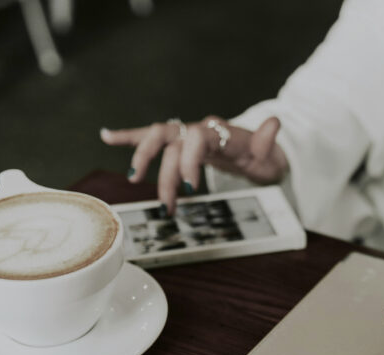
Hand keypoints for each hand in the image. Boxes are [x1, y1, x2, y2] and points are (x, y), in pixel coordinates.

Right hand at [100, 116, 288, 212]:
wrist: (260, 152)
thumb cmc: (262, 157)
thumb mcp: (269, 155)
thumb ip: (267, 142)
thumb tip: (276, 123)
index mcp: (219, 133)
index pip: (198, 139)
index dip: (190, 161)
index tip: (189, 187)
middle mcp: (199, 129)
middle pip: (173, 143)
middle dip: (165, 171)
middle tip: (167, 202)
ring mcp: (187, 134)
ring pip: (159, 141)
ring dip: (145, 160)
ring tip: (136, 182)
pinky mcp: (180, 143)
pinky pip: (152, 137)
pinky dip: (130, 137)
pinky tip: (107, 136)